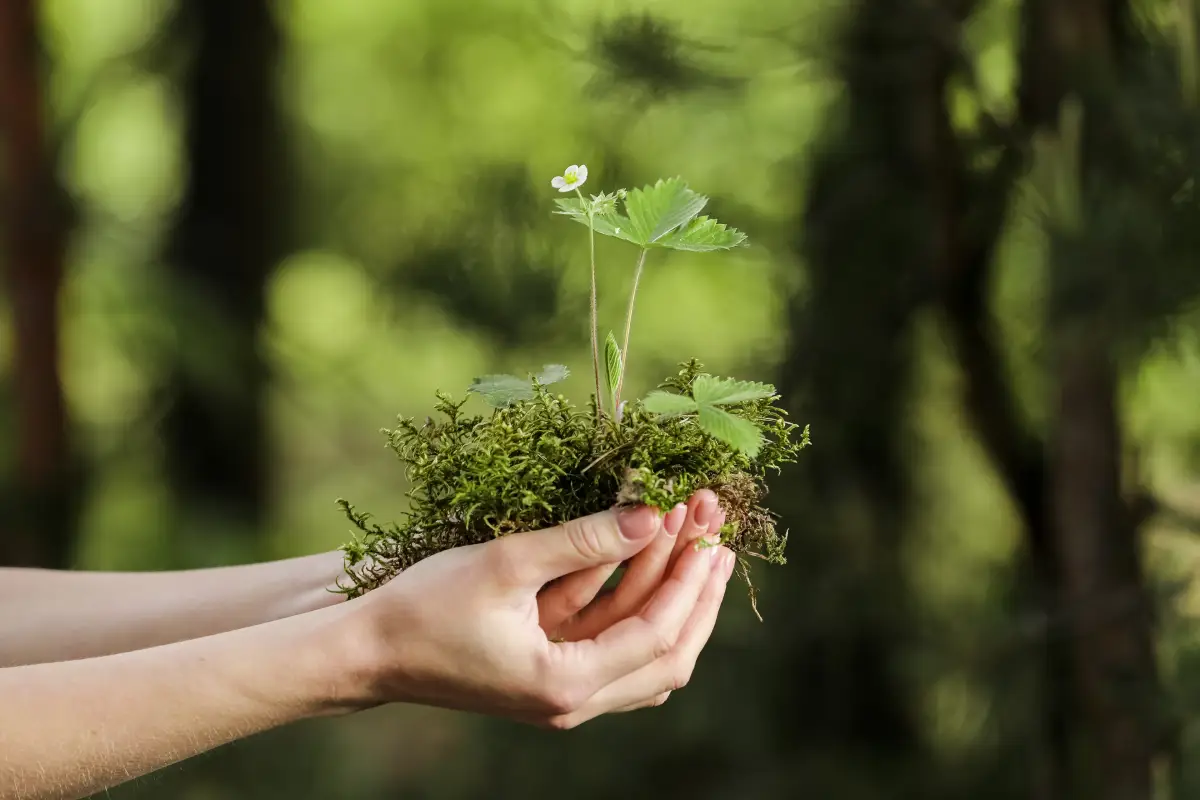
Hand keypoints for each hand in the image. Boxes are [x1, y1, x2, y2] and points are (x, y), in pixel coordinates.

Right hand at [346, 491, 736, 728]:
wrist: (368, 651)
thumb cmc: (425, 607)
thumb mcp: (507, 563)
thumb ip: (584, 539)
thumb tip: (652, 513)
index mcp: (563, 685)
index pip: (655, 634)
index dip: (687, 578)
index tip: (705, 527)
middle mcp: (573, 704)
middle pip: (667, 658)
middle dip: (696, 594)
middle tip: (717, 534)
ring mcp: (564, 696)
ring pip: (648, 658)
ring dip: (674, 601)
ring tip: (699, 544)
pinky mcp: (553, 678)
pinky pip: (617, 650)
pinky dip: (640, 610)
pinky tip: (652, 567)